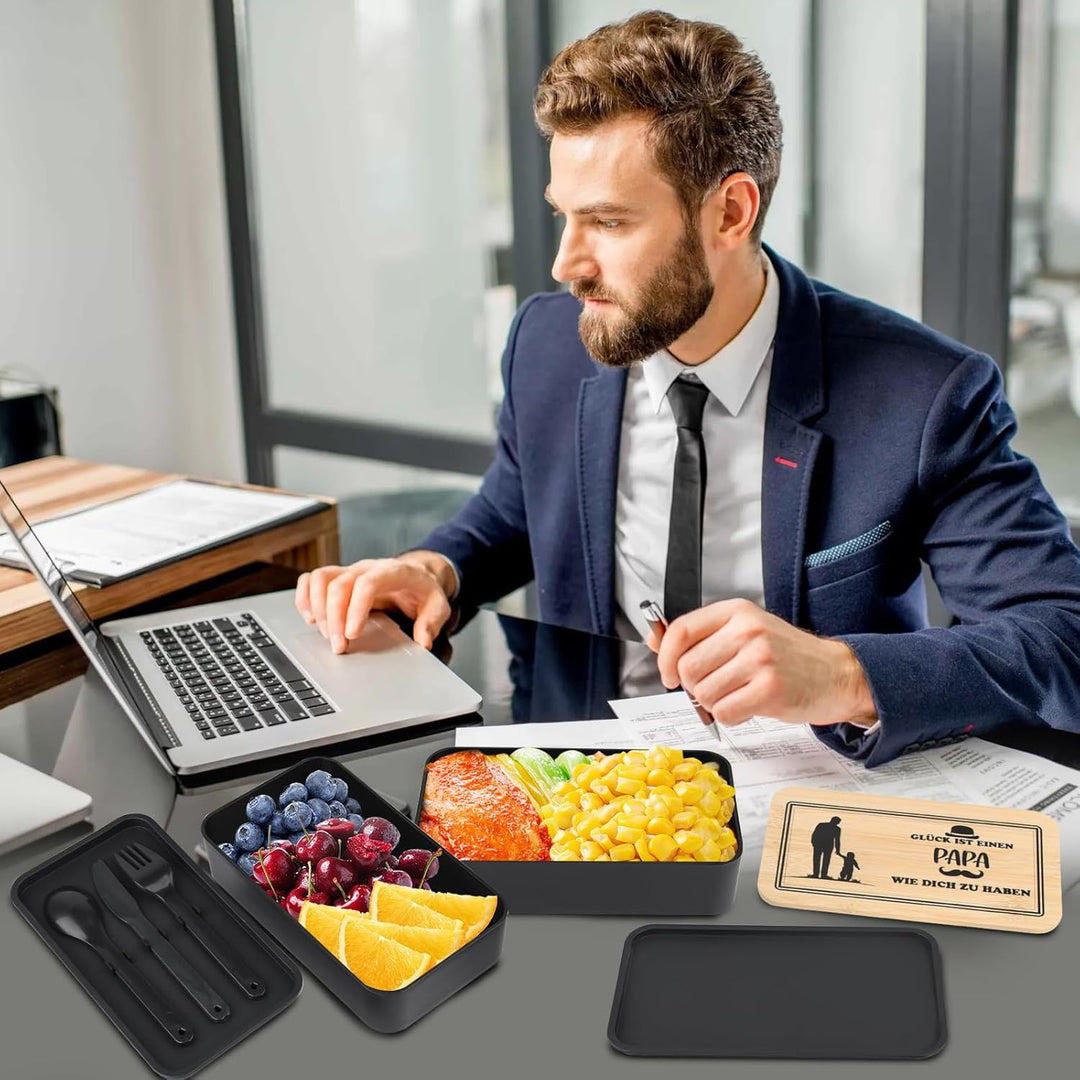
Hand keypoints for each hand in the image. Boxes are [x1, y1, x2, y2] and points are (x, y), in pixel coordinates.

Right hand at [294, 552, 455, 653]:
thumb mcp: (438, 605)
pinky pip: (312, 579)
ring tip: (326, 635)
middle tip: (339, 647)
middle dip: (334, 619)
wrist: (416, 574)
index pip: (367, 583)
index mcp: (392, 572)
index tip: (352, 634)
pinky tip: (311, 619)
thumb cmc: (424, 590)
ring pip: (320, 578)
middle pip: (339, 584)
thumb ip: (432, 623)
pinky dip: (305, 598)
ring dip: (317, 609)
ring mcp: (350, 570)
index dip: (355, 608)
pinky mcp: (339, 577)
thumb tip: (423, 642)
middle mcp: (367, 568)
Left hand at [647, 598, 876, 728]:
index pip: (681, 631)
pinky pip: (725, 712)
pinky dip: (731, 716)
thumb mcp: (743, 632)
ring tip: (738, 694)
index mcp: (736, 612)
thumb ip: (700, 636)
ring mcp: (760, 659)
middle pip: (688, 667)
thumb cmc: (787, 655)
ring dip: (714, 703)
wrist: (836, 673)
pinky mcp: (770, 689)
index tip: (668, 674)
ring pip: (704, 693)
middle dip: (694, 686)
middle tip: (716, 687)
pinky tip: (748, 706)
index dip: (665, 658)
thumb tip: (655, 640)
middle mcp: (747, 631)